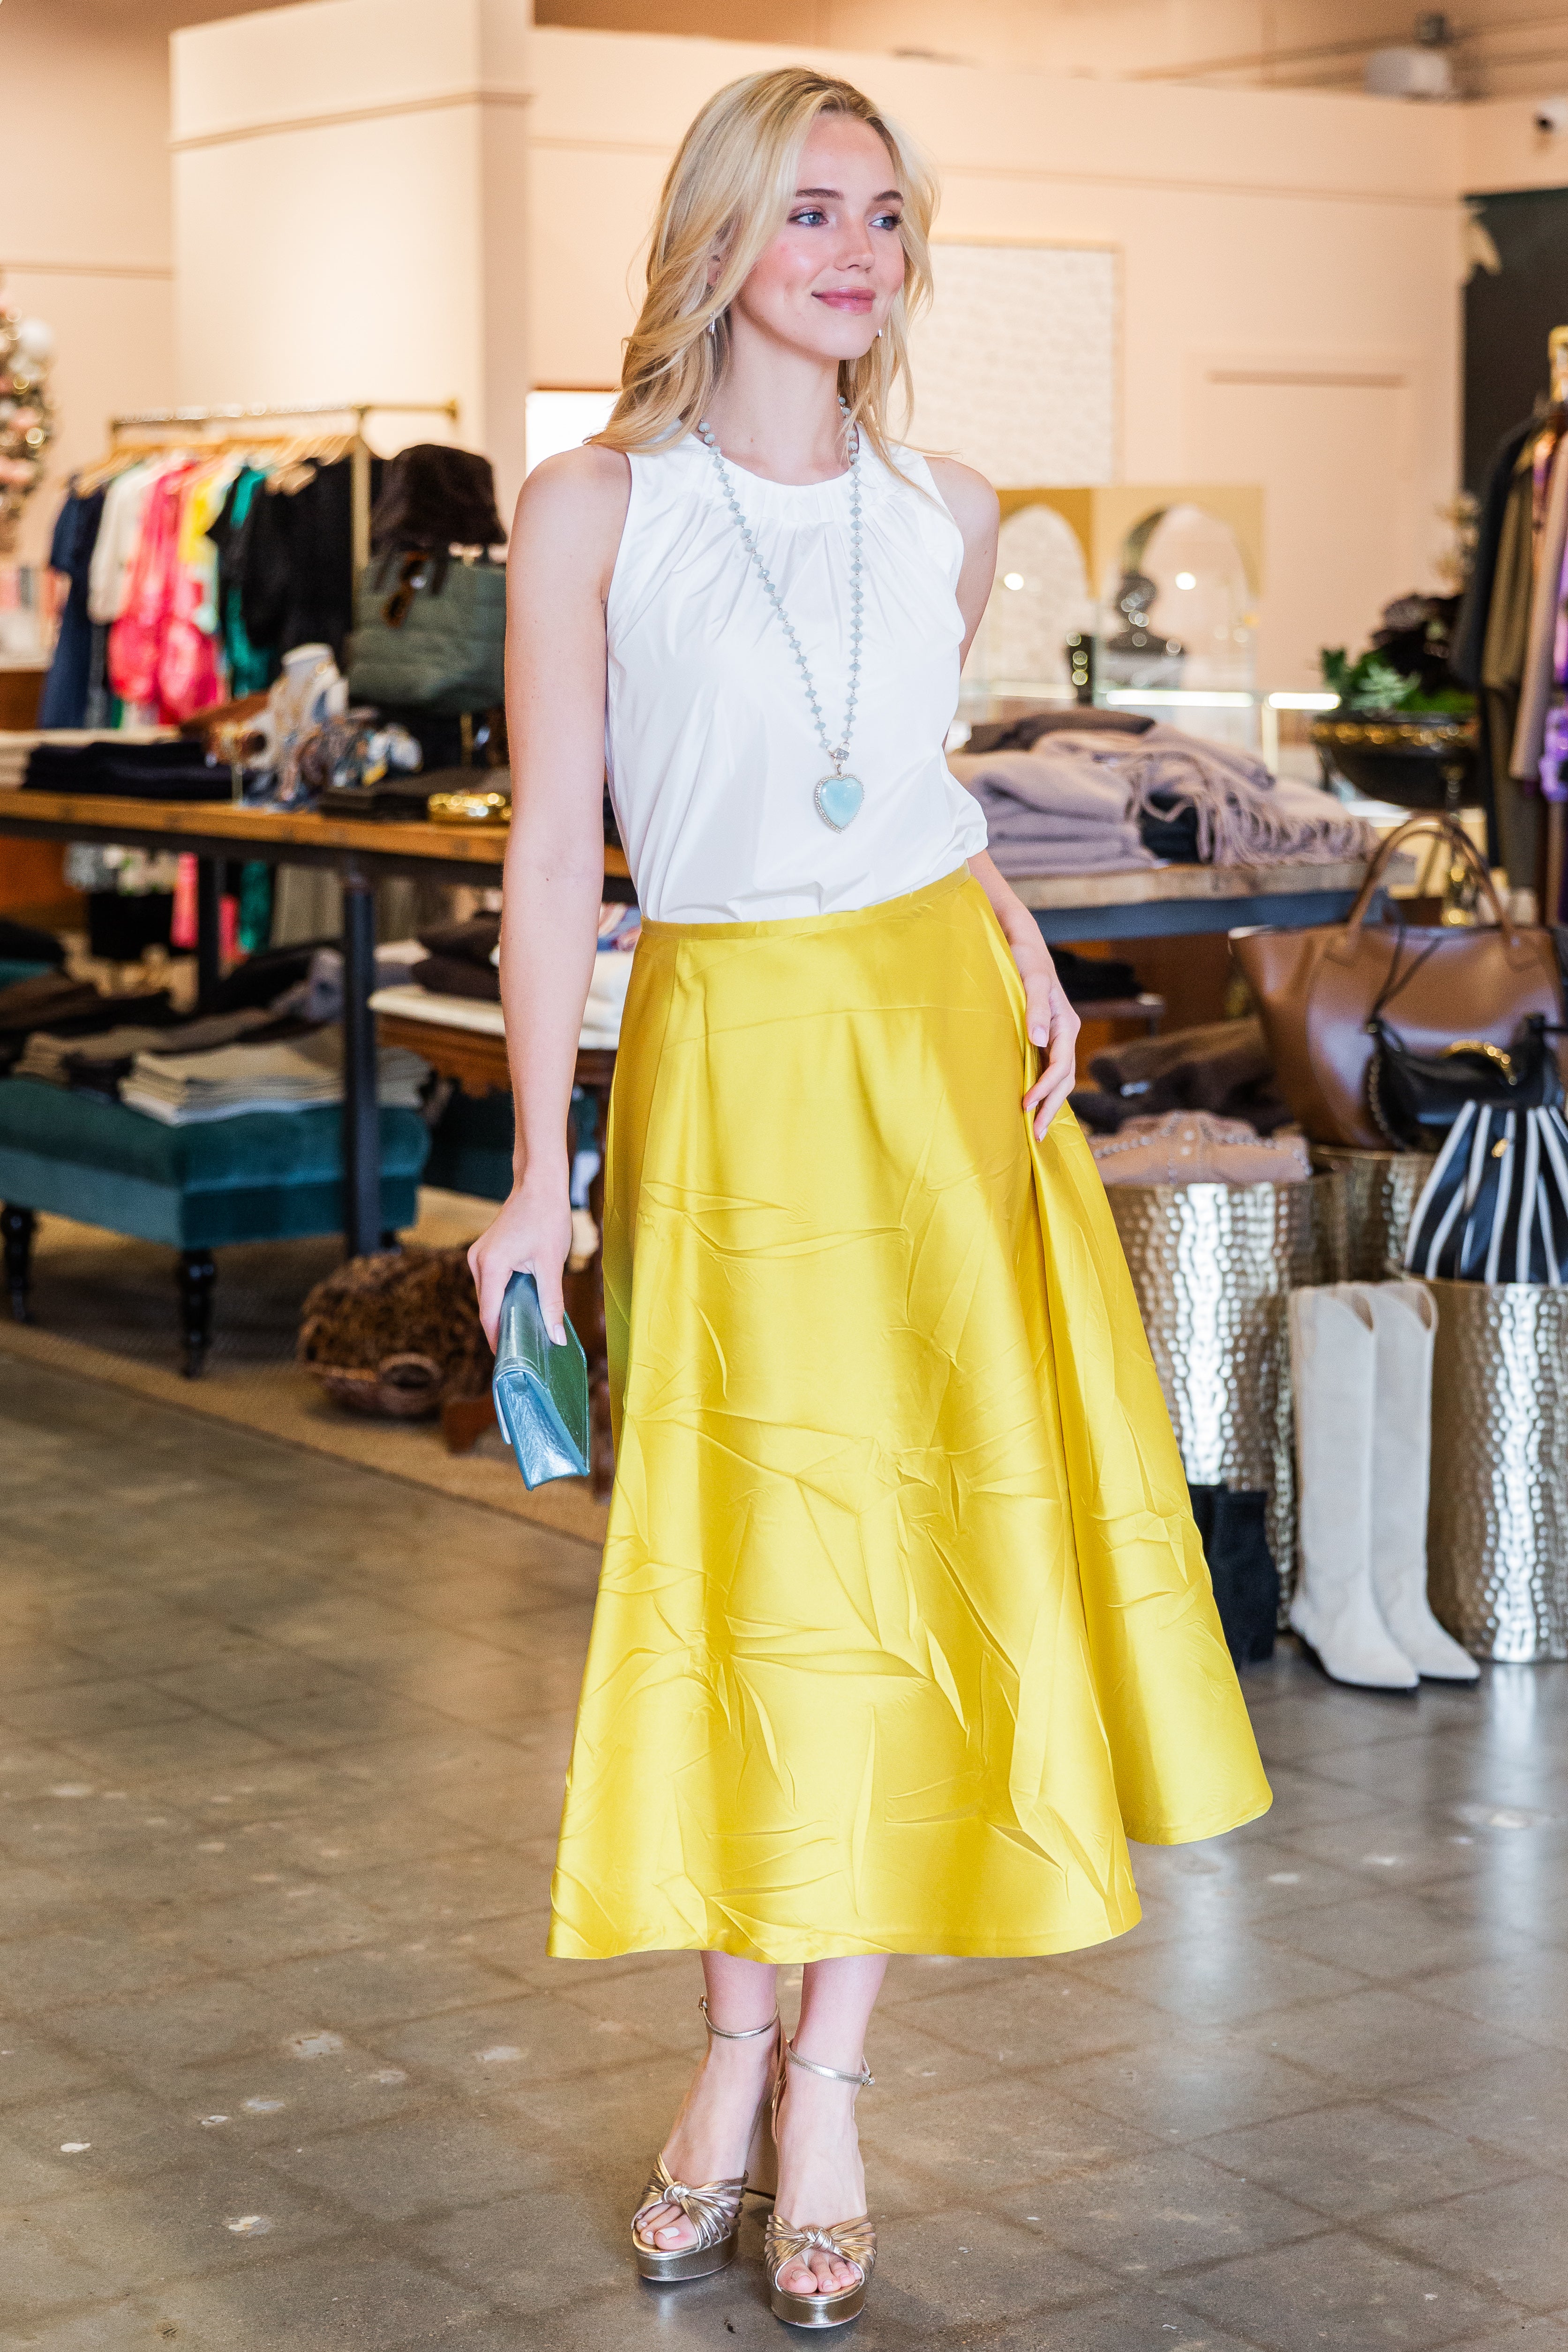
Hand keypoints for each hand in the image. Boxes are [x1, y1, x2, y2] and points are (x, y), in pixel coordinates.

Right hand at [468, 1182, 572, 1349]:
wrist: (539, 1184)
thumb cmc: (547, 1218)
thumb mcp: (551, 1265)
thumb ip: (552, 1303)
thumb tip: (557, 1337)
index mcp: (490, 1266)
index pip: (490, 1314)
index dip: (497, 1340)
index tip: (507, 1362)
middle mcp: (477, 1262)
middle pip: (487, 1306)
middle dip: (501, 1328)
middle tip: (521, 1351)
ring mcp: (478, 1255)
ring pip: (489, 1295)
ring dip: (503, 1312)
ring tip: (523, 1333)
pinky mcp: (485, 1252)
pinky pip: (491, 1283)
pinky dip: (503, 1296)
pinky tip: (521, 1306)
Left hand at [1019, 953, 1080, 1138]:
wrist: (1022, 943)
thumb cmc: (1026, 959)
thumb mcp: (1031, 981)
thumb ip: (1035, 1009)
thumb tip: (1039, 1039)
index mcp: (1065, 1024)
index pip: (1060, 1066)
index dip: (1044, 1088)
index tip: (1026, 1105)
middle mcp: (1064, 1033)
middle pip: (1064, 1080)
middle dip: (1051, 1108)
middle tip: (1034, 1135)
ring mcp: (1056, 1037)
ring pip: (1059, 1078)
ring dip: (1049, 1104)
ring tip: (1035, 1129)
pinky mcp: (1045, 1037)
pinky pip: (1048, 1070)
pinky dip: (1044, 1090)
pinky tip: (1033, 1104)